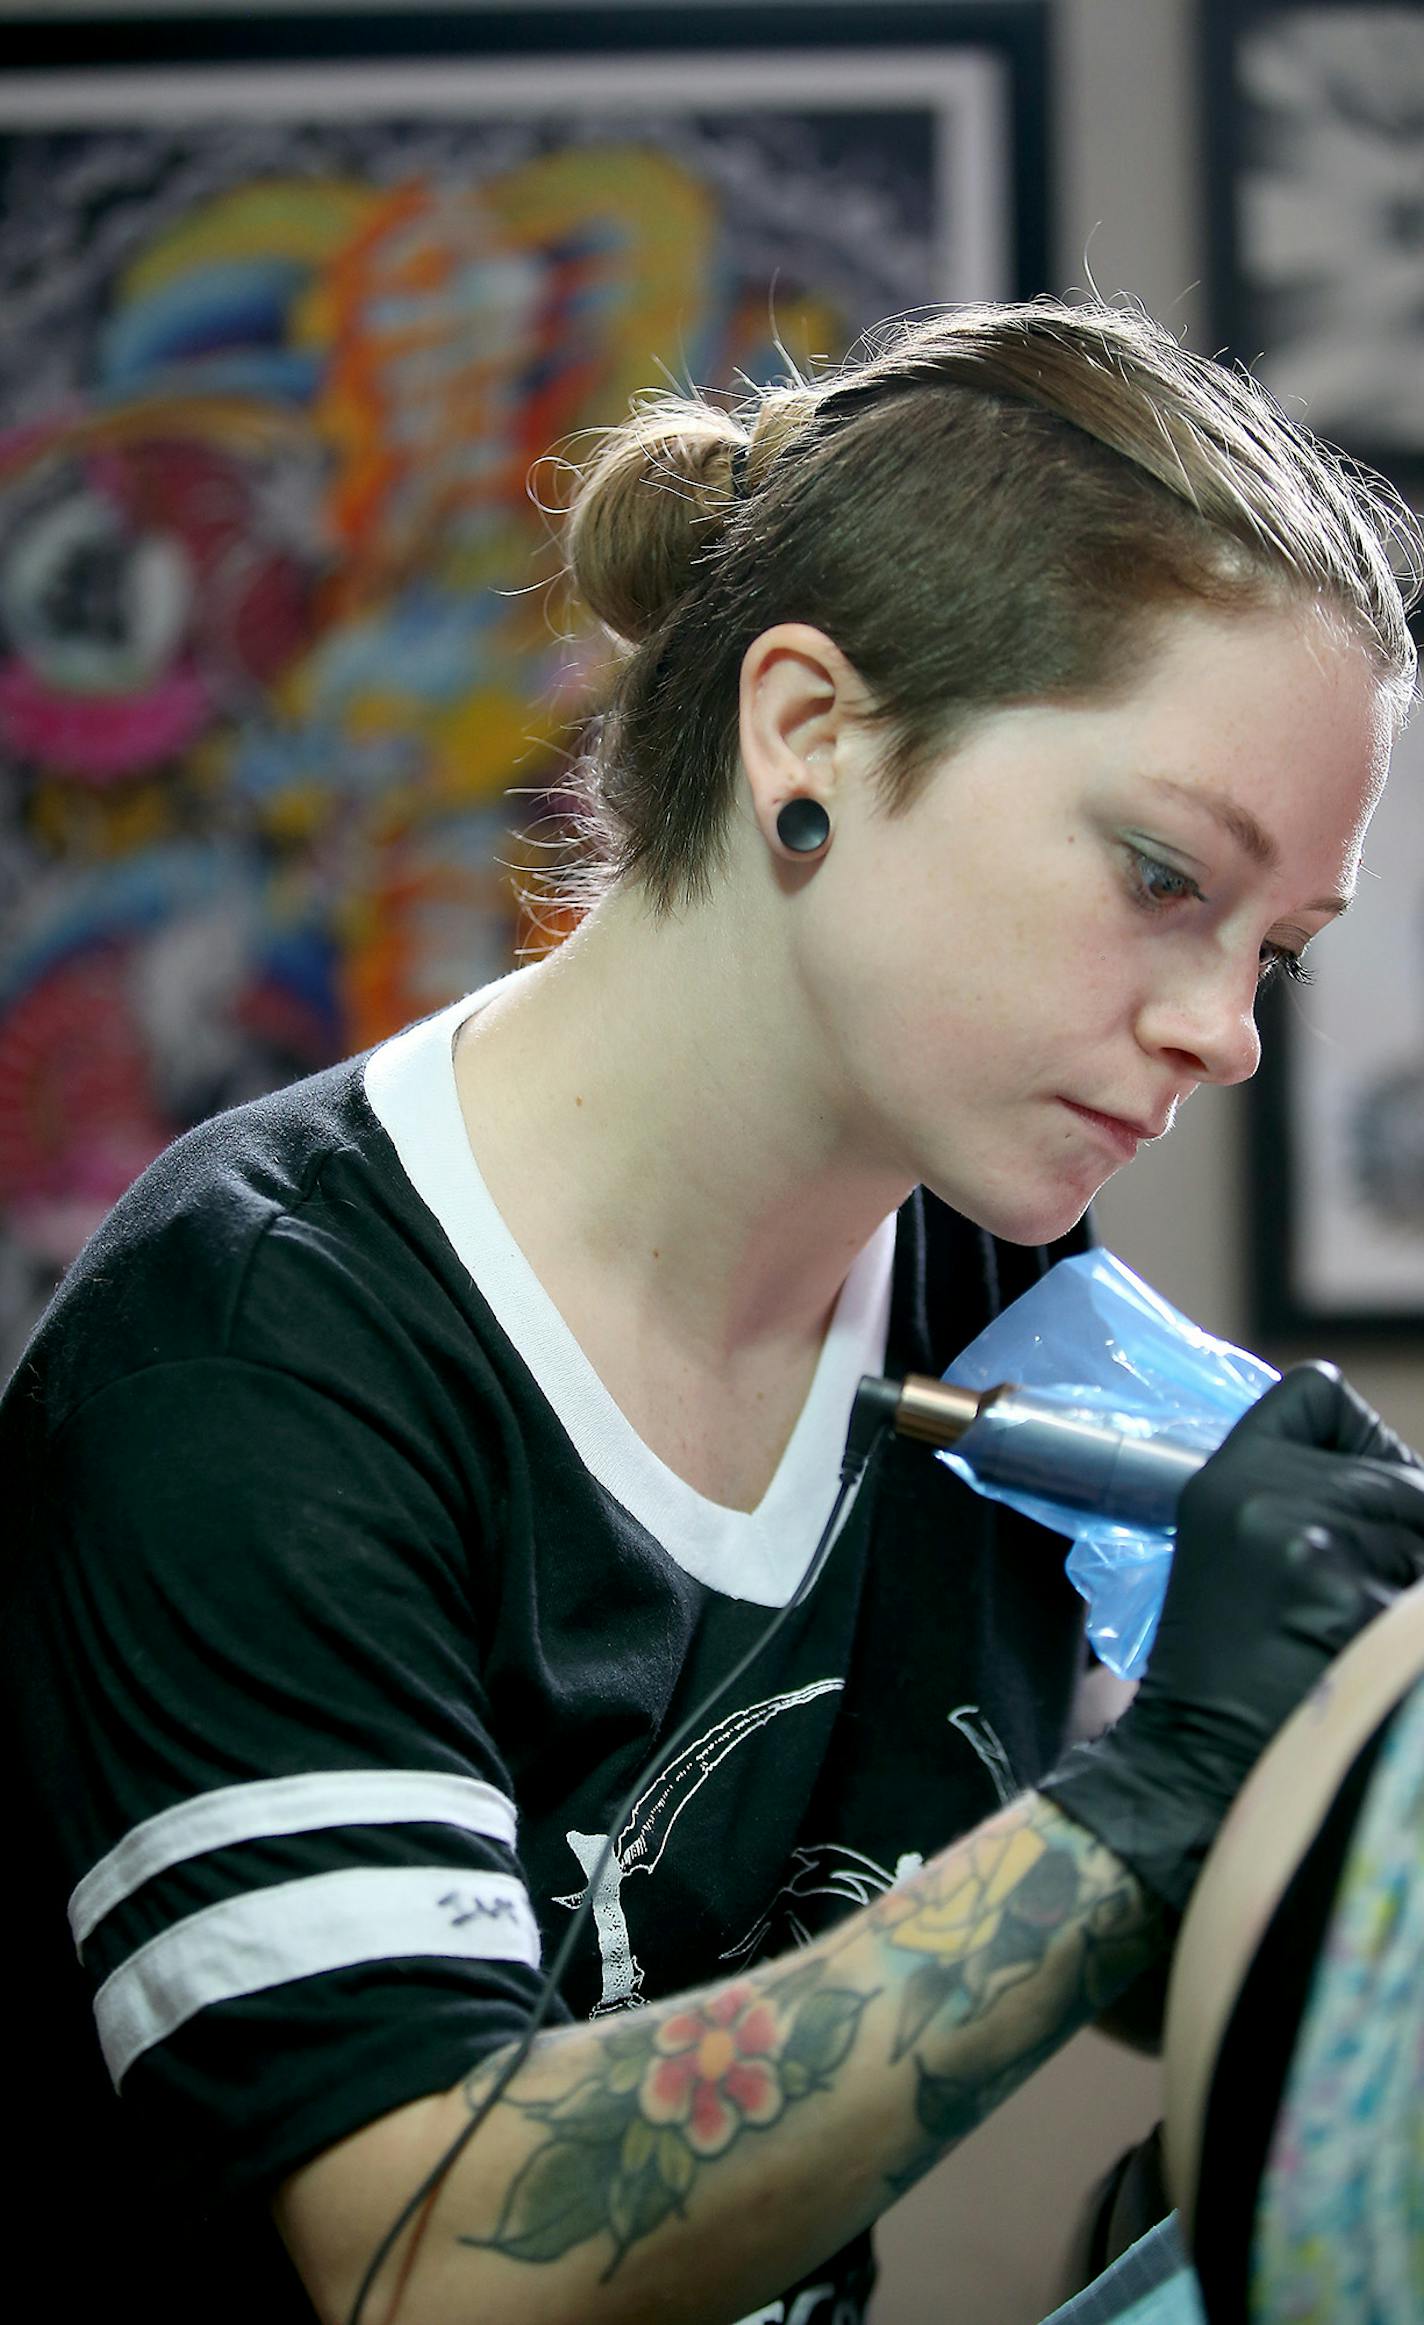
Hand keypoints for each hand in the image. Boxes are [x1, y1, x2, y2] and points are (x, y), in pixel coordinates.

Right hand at [1041, 1363, 1423, 1914]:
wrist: (1200, 1764)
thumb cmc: (1226, 1664)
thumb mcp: (1235, 1547)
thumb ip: (1305, 1497)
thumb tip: (1405, 1487)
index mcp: (1228, 1476)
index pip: (1315, 1393)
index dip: (1355, 1439)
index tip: (1353, 1492)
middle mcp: (1272, 1496)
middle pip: (1401, 1479)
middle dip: (1402, 1532)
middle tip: (1349, 1600)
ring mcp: (1321, 1549)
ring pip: (1422, 1531)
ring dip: (1409, 1582)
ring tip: (1352, 1631)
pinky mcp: (1367, 1612)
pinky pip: (1416, 1603)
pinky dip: (1407, 1633)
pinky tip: (1365, 1660)